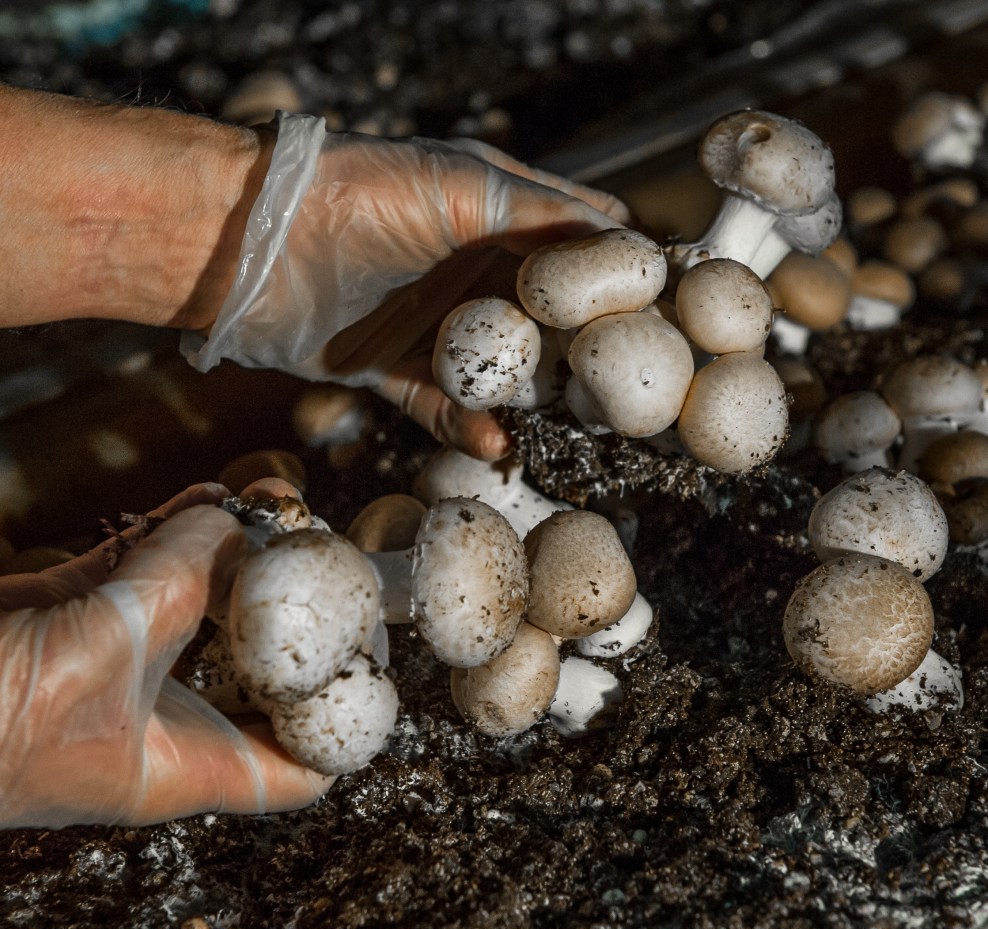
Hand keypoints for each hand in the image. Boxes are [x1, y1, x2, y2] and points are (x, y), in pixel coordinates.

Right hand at [0, 482, 332, 828]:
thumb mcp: (107, 645)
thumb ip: (182, 577)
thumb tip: (236, 521)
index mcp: (187, 764)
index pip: (302, 770)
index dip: (349, 725)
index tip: (376, 657)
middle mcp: (169, 719)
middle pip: (264, 669)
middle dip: (296, 608)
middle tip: (326, 549)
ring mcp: (126, 665)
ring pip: (208, 608)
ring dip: (240, 555)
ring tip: (274, 501)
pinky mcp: (83, 618)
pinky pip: (150, 574)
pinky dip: (180, 535)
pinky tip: (211, 498)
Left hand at [182, 115, 631, 458]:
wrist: (243, 244)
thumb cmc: (356, 196)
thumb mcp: (461, 188)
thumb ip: (542, 214)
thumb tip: (625, 236)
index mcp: (490, 210)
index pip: (573, 244)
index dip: (613, 277)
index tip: (653, 317)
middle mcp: (464, 265)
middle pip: (540, 317)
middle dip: (576, 350)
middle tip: (617, 388)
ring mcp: (426, 319)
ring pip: (494, 368)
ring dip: (525, 397)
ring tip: (561, 425)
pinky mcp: (386, 366)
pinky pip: (439, 403)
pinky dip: (465, 424)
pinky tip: (493, 442)